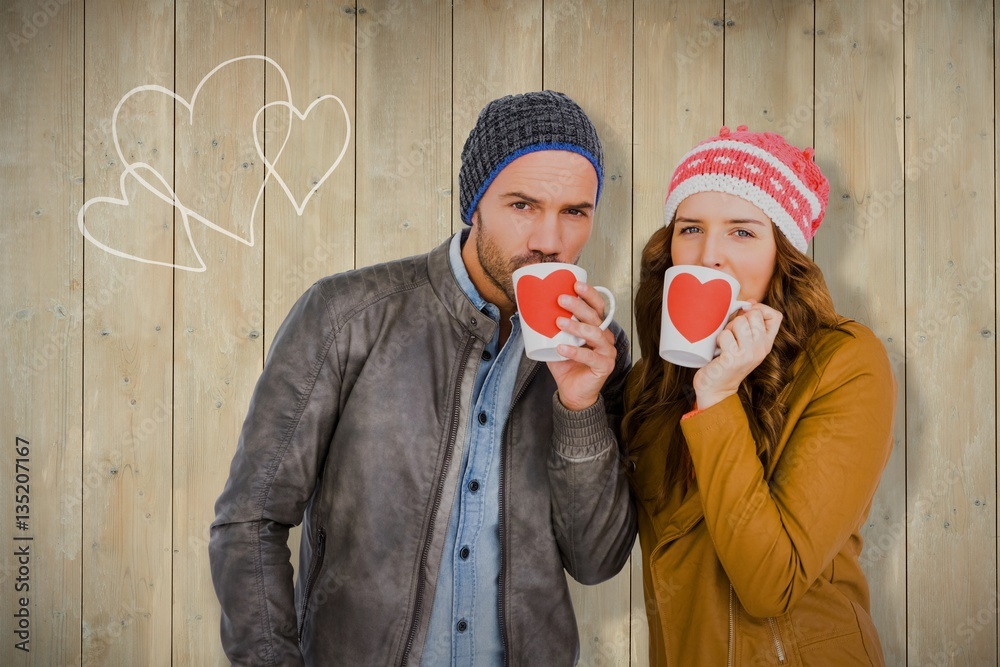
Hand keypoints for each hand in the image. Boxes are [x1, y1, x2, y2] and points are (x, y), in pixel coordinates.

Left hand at [546, 281, 617, 410]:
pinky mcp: (604, 366)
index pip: (597, 305)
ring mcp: (607, 351)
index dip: (589, 293)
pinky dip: (575, 351)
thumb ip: (550, 325)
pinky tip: (561, 348)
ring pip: (595, 334)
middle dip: (578, 305)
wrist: (572, 391)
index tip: (575, 284)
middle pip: (595, 316)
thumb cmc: (566, 363)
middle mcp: (605, 336)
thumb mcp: (556, 340)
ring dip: (576, 326)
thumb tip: (528, 308)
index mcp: (596, 326)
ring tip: (559, 322)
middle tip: (561, 300)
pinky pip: (590, 356)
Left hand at [693, 302, 781, 409]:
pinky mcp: (733, 358)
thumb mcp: (744, 343)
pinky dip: (717, 339)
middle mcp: (761, 349)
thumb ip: (749, 324)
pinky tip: (718, 351)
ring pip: (739, 322)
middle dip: (738, 319)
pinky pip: (725, 335)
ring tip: (724, 343)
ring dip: (727, 329)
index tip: (747, 315)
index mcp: (766, 344)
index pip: (776, 316)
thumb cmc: (726, 361)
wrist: (715, 389)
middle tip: (731, 334)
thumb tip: (750, 302)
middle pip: (754, 315)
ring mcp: (748, 354)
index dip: (761, 309)